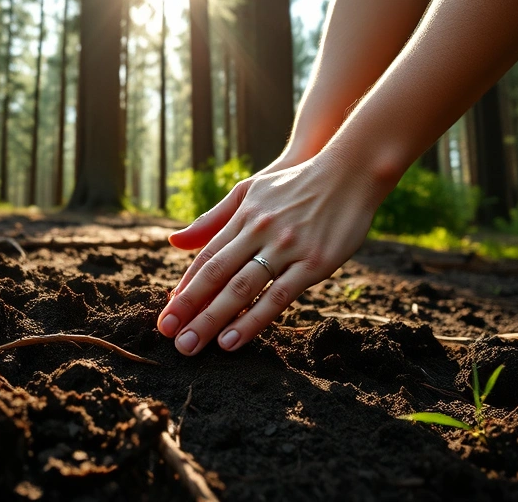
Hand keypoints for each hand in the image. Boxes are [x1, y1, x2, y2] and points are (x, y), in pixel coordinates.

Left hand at [157, 150, 387, 355]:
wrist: (350, 173)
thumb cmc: (295, 184)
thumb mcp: (250, 192)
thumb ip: (214, 218)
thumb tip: (174, 241)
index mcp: (243, 217)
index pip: (206, 258)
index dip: (185, 288)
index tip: (167, 314)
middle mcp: (259, 233)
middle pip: (216, 275)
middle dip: (188, 308)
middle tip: (168, 337)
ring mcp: (286, 248)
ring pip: (240, 289)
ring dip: (212, 319)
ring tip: (190, 344)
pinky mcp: (313, 263)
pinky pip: (277, 297)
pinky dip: (252, 320)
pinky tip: (232, 340)